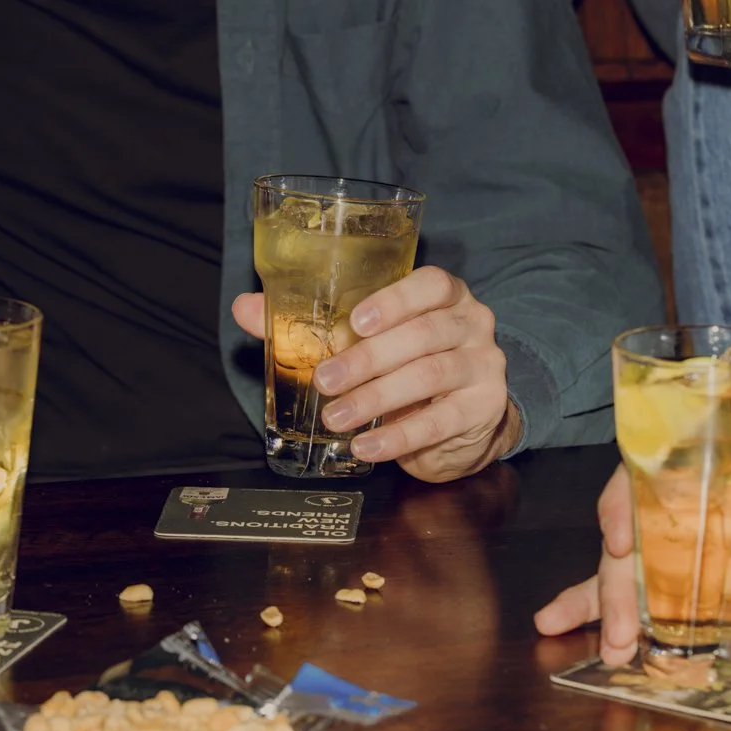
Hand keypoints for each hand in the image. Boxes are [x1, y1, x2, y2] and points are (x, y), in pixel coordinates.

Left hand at [231, 266, 521, 481]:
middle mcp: (472, 324)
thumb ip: (312, 325)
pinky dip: (399, 437)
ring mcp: (484, 366)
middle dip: (368, 359)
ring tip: (336, 417)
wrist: (467, 417)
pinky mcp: (484, 409)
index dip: (395, 299)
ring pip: (430, 375)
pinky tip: (367, 446)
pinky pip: (441, 422)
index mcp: (445, 296)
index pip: (431, 284)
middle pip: (423, 334)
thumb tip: (246, 308)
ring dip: (377, 398)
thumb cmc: (409, 364)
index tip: (357, 321)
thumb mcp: (370, 341)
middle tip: (325, 381)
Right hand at [533, 473, 730, 662]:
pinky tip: (563, 628)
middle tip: (620, 632)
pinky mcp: (687, 590)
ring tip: (587, 643)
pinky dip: (599, 612)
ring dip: (601, 605)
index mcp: (719, 478)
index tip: (622, 539)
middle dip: (618, 584)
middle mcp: (690, 511)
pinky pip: (637, 600)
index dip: (629, 501)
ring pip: (624, 569)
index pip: (655, 474)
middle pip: (634, 536)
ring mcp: (684, 551)